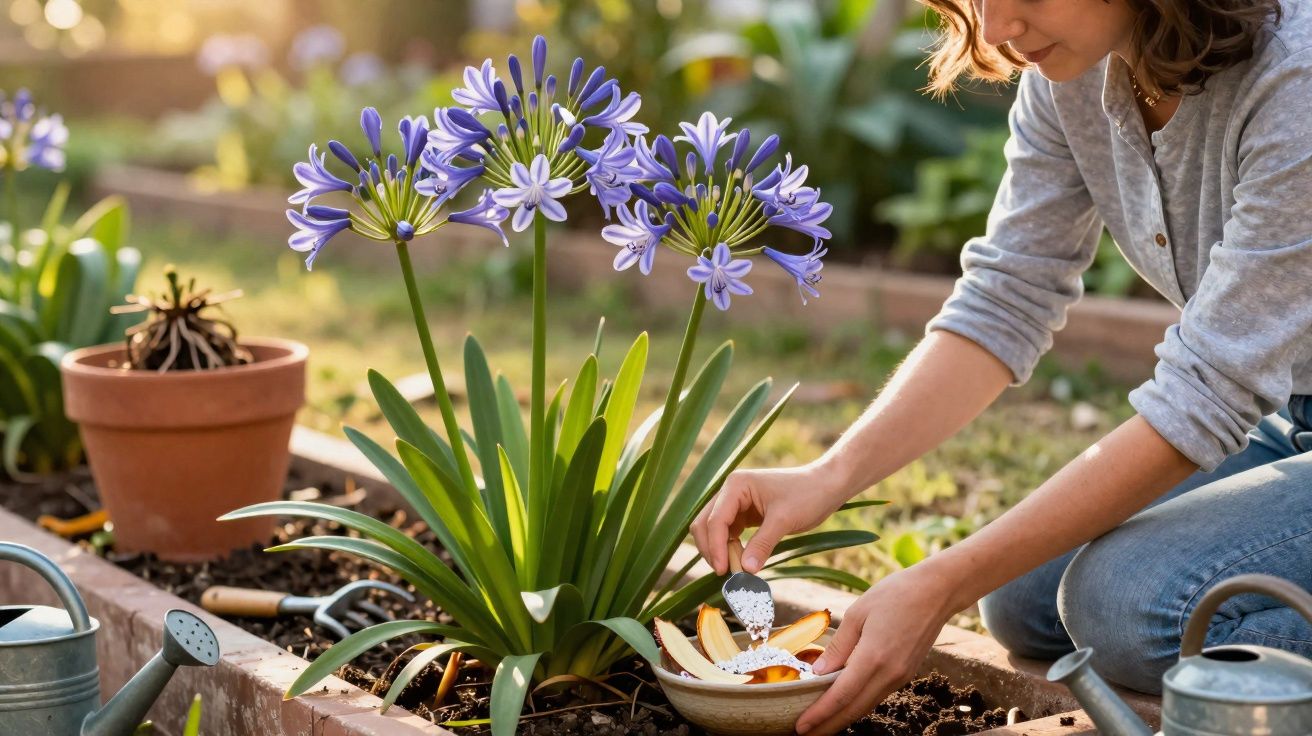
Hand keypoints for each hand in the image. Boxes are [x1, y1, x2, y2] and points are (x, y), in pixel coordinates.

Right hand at [691, 463, 846, 574]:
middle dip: (711, 549)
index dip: (715, 547)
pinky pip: (728, 534)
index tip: (723, 570)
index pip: (715, 520)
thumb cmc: (807, 495)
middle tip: (725, 573)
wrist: (826, 486)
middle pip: (705, 524)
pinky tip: (741, 562)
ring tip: (735, 569)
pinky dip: (730, 549)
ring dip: (719, 550)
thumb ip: (762, 544)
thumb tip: (745, 570)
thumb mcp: (783, 521)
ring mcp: (736, 502)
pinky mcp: (745, 514)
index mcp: (735, 485)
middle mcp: (730, 492)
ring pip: (714, 530)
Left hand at [794, 564, 958, 734]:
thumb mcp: (857, 613)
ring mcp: (900, 676)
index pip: (841, 696)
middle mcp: (889, 674)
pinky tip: (844, 704)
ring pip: (866, 706)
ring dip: (842, 718)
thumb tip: (818, 672)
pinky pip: (877, 696)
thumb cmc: (895, 594)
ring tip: (820, 724)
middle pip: (853, 710)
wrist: (937, 592)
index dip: (819, 715)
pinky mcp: (906, 674)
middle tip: (804, 734)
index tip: (800, 727)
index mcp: (873, 657)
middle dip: (828, 726)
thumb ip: (838, 646)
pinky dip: (858, 705)